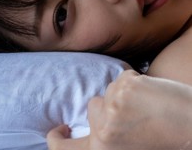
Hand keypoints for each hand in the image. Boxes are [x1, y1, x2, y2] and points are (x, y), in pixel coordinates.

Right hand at [47, 70, 191, 149]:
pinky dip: (135, 83)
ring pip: (109, 91)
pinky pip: (123, 78)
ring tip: (146, 108)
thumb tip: (91, 127)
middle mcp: (103, 130)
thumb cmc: (165, 144)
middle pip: (92, 108)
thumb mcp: (125, 149)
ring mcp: (114, 105)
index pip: (62, 149)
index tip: (60, 131)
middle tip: (133, 117)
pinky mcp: (126, 85)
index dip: (56, 139)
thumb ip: (104, 141)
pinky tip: (150, 95)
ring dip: (123, 95)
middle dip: (109, 109)